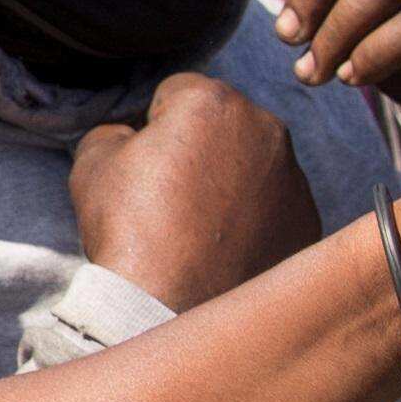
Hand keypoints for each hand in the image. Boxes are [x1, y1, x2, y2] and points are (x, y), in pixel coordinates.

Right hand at [69, 72, 326, 313]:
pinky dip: (253, 218)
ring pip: (252, 163)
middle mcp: (266, 128)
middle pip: (222, 124)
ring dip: (229, 181)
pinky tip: (224, 247)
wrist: (170, 308)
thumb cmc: (130, 231)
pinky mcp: (308, 220)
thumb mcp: (92, 164)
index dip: (151, 127)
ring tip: (197, 226)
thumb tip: (129, 136)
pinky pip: (274, 204)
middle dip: (199, 148)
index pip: (175, 93)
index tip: (143, 164)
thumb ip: (112, 131)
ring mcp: (294, 176)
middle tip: (170, 196)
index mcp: (212, 101)